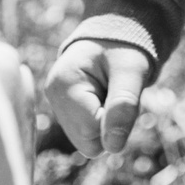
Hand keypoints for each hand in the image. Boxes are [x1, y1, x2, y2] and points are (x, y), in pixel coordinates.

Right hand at [42, 38, 149, 156]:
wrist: (116, 36)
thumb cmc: (125, 49)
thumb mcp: (132, 71)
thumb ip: (123, 106)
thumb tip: (113, 148)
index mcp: (63, 83)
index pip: (91, 129)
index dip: (114, 119)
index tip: (119, 91)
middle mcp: (53, 97)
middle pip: (87, 141)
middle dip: (109, 124)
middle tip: (116, 92)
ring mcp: (57, 106)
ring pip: (88, 141)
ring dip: (106, 123)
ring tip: (110, 93)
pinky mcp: (65, 111)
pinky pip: (88, 135)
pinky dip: (101, 122)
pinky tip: (104, 98)